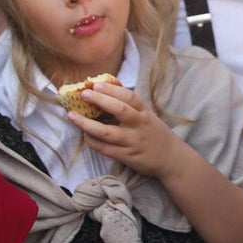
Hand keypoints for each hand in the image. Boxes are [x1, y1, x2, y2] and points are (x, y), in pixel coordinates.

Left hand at [65, 80, 181, 178]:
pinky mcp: (127, 156)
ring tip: (72, 116)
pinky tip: (85, 135)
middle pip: (120, 110)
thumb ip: (130, 104)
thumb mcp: (147, 115)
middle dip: (101, 101)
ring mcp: (133, 141)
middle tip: (84, 94)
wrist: (170, 158)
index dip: (112, 89)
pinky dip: (93, 141)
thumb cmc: (153, 132)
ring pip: (108, 132)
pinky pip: (106, 149)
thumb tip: (105, 87)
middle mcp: (140, 125)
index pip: (130, 97)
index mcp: (145, 112)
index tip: (96, 84)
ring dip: (87, 124)